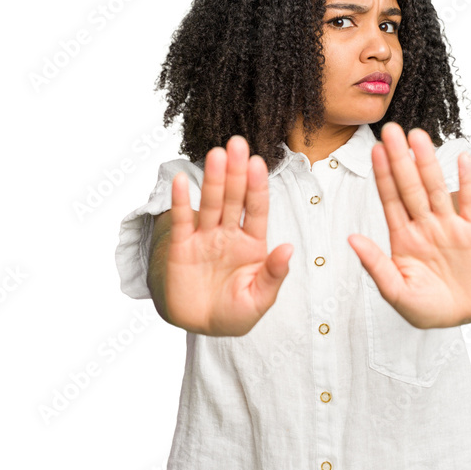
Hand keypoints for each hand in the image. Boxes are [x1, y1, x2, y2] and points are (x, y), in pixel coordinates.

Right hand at [161, 135, 292, 335]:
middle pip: (233, 198)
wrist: (200, 326)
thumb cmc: (234, 312)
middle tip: (237, 143)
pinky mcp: (182, 247)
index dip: (257, 187)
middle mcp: (229, 234)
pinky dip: (181, 202)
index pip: (257, 209)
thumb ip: (273, 274)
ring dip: (213, 179)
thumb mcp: (259, 299)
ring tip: (216, 154)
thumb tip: (288, 248)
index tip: (258, 163)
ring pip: (210, 203)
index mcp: (253, 243)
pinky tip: (182, 180)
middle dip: (236, 172)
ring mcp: (205, 237)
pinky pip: (182, 221)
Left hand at [347, 122, 470, 328]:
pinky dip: (468, 181)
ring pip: (437, 189)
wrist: (462, 318)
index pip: (390, 199)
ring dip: (428, 163)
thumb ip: (375, 265)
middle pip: (410, 186)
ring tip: (418, 136)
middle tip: (390, 130)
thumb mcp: (395, 292)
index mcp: (403, 237)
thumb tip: (351, 239)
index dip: (383, 174)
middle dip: (400, 158)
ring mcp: (450, 226)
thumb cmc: (425, 308)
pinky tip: (462, 159)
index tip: (374, 149)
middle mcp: (425, 225)